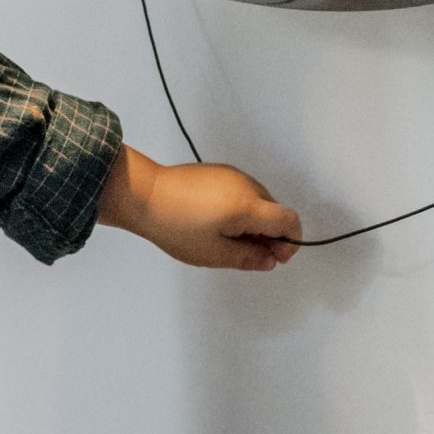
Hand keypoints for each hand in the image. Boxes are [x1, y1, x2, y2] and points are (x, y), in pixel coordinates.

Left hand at [101, 147, 300, 270]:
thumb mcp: (211, 253)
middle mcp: (247, 185)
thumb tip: (269, 261)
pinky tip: (217, 222)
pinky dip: (241, 209)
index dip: (289, 242)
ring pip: (259, 202)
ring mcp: (234, 175)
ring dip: (254, 223)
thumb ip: (247, 258)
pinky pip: (243, 192)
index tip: (276, 257)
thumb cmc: (174, 225)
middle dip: (270, 235)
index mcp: (248, 205)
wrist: (143, 194)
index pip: (289, 220)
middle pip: (275, 212)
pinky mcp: (221, 172)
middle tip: (248, 254)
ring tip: (226, 240)